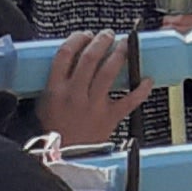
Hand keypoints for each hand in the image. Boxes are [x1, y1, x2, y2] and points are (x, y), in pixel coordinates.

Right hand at [42, 30, 136, 146]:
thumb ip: (54, 81)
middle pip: (89, 58)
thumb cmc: (55, 130)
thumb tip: (67, 59)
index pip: (65, 54)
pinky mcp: (110, 117)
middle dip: (101, 41)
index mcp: (56, 89)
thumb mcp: (44, 102)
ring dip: (119, 54)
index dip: (77, 39)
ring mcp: (93, 105)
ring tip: (124, 44)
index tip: (85, 35)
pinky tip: (147, 79)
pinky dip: (141, 89)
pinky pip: (129, 100)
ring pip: (108, 72)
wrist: (65, 156)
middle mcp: (75, 94)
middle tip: (108, 34)